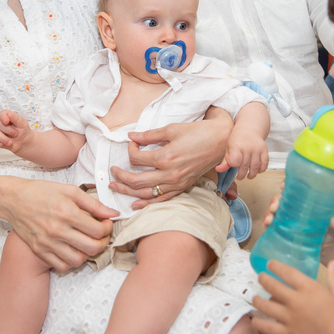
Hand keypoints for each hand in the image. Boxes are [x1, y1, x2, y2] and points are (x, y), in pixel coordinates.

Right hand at [0, 110, 30, 152]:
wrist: (23, 142)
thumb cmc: (22, 131)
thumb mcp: (22, 123)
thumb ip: (16, 118)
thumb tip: (9, 114)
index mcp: (7, 116)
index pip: (2, 114)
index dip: (3, 117)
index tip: (6, 122)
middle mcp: (0, 122)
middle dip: (8, 131)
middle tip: (16, 134)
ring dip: (2, 138)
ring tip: (10, 142)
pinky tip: (1, 144)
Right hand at [0, 178, 115, 271]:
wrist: (13, 199)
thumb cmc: (41, 192)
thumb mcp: (70, 191)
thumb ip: (93, 203)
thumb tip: (113, 213)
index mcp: (67, 213)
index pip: (98, 231)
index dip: (107, 229)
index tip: (106, 224)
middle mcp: (57, 230)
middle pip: (92, 248)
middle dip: (103, 243)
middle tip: (102, 236)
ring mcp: (47, 243)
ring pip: (78, 260)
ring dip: (88, 254)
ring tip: (87, 243)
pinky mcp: (39, 250)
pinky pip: (62, 265)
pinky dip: (71, 261)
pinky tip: (73, 249)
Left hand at [112, 116, 229, 209]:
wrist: (221, 141)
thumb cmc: (198, 132)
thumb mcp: (172, 129)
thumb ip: (149, 134)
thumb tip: (132, 136)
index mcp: (166, 157)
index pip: (137, 159)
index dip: (130, 150)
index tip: (132, 143)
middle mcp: (170, 173)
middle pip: (136, 180)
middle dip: (121, 176)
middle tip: (112, 171)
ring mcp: (176, 183)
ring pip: (146, 193)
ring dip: (128, 192)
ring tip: (115, 187)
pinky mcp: (182, 187)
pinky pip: (162, 199)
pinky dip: (147, 203)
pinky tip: (135, 204)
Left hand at [217, 129, 268, 179]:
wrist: (249, 128)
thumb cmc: (237, 139)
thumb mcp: (228, 147)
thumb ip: (225, 160)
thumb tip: (218, 170)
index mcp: (236, 145)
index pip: (235, 161)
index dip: (233, 165)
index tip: (232, 164)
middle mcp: (247, 147)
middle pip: (244, 166)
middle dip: (241, 174)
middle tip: (239, 177)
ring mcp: (257, 149)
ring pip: (255, 167)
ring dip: (252, 175)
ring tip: (248, 176)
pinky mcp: (264, 150)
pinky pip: (265, 163)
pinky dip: (262, 169)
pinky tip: (257, 171)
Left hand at [251, 260, 333, 333]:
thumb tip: (333, 263)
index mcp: (309, 289)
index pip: (287, 273)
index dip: (276, 267)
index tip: (270, 264)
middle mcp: (295, 301)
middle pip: (273, 287)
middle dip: (264, 280)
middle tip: (260, 277)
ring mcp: (289, 319)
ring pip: (266, 306)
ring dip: (257, 300)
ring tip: (253, 297)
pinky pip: (268, 328)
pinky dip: (258, 324)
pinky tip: (254, 321)